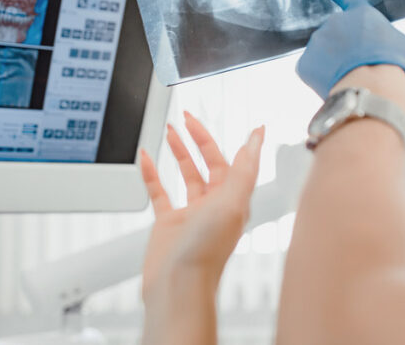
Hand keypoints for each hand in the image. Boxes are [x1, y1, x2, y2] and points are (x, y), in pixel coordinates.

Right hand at [139, 112, 264, 301]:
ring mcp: (191, 215)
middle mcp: (214, 206)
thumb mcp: (232, 203)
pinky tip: (146, 158)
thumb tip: (257, 139)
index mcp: (233, 200)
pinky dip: (152, 174)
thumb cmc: (206, 252)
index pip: (233, 160)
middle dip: (199, 139)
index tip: (228, 120)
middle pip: (209, 163)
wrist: (178, 287)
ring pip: (186, 174)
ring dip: (179, 152)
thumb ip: (244, 169)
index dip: (229, 138)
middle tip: (186, 118)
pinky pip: (160, 193)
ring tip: (169, 130)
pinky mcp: (168, 225)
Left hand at [296, 0, 404, 97]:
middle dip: (347, 48)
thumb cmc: (400, 70)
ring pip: (324, 53)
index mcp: (363, 15)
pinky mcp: (304, 64)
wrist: (375, 94)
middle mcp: (336, 22)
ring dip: (334, 63)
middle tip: (362, 68)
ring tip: (353, 80)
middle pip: (339, 34)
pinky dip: (321, 78)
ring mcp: (317, 43)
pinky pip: (312, 70)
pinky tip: (338, 86)